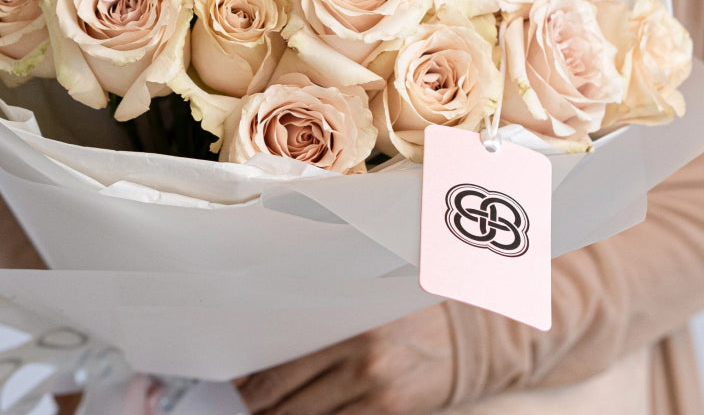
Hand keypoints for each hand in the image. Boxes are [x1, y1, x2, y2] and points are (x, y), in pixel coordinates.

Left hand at [234, 303, 453, 414]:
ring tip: (264, 413)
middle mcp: (358, 353)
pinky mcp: (388, 412)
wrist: (470, 333)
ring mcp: (373, 387)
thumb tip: (270, 344)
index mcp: (346, 316)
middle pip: (282, 392)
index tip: (233, 379)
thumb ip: (324, 316)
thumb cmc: (408, 310)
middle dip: (254, 404)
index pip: (279, 353)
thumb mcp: (367, 300)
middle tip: (240, 404)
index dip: (249, 374)